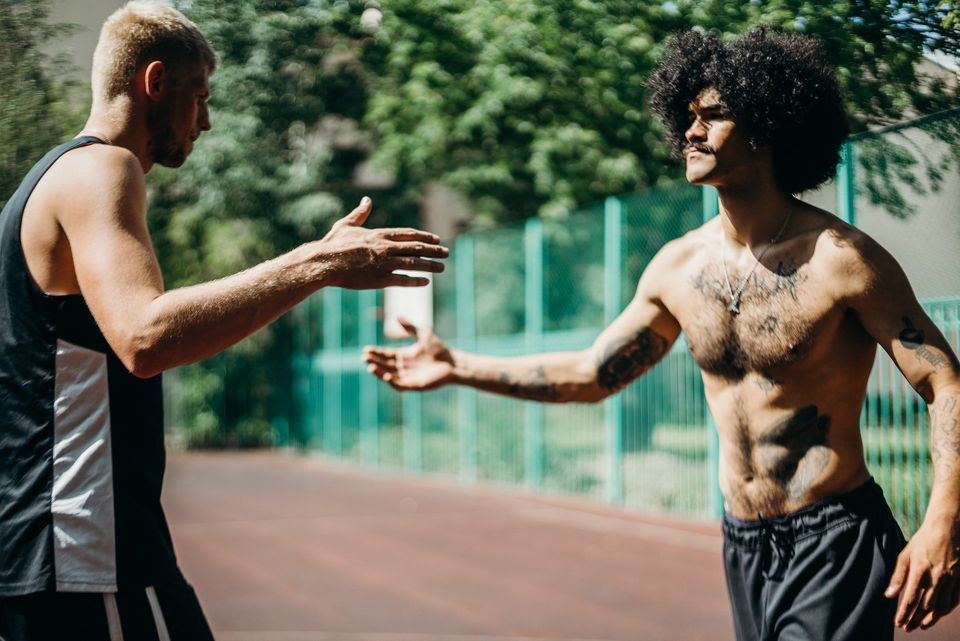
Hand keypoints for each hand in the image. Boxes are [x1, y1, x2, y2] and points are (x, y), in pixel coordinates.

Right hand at [318, 197, 447, 288]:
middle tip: (447, 252)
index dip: (424, 237)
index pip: (408, 234)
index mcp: (379, 234)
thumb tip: (367, 200)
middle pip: (416, 248)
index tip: (437, 239)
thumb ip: (360, 213)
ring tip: (442, 268)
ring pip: (413, 264)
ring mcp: (384, 264)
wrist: (324, 262)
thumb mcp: (346, 224)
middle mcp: (385, 248)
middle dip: (433, 250)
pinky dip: (415, 280)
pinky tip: (426, 282)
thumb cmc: (332, 244)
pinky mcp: (380, 279)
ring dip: (430, 265)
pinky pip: (402, 280)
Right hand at [363, 319, 454, 389]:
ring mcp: (408, 377)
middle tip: (364, 357)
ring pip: (389, 375)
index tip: (366, 349)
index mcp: (404, 355)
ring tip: (370, 366)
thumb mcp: (423, 334)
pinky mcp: (414, 385)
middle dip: (374, 361)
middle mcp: (403, 367)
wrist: (453, 362)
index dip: (376, 352)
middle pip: (384, 364)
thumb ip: (409, 327)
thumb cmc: (439, 349)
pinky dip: (392, 381)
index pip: (385, 354)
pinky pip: (400, 385)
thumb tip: (396, 316)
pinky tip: (385, 376)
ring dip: (379, 372)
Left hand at [885, 518, 959, 630]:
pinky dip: (945, 610)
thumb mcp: (905, 555)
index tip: (898, 623)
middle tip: (907, 628)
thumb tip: (888, 595)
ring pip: (941, 606)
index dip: (904, 613)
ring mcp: (950, 579)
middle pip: (925, 606)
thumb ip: (897, 576)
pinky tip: (937, 615)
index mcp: (920, 570)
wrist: (948, 529)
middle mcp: (936, 577)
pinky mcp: (959, 580)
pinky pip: (953, 601)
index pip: (910, 598)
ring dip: (930, 619)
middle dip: (915, 619)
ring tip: (921, 626)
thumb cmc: (922, 541)